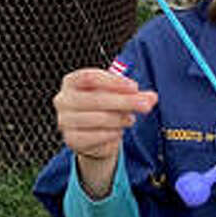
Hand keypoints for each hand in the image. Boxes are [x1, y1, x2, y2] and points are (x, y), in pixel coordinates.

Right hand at [54, 67, 157, 194]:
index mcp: (72, 81)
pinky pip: (96, 136)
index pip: (91, 77)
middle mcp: (63, 99)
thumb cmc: (104, 108)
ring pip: (98, 118)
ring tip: (131, 119)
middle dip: (124, 102)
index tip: (135, 87)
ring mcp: (64, 120)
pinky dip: (112, 134)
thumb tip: (152, 97)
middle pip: (96, 99)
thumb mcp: (118, 96)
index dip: (114, 82)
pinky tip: (119, 131)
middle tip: (146, 105)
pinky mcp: (71, 139)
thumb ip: (134, 95)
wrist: (93, 135)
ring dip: (120, 119)